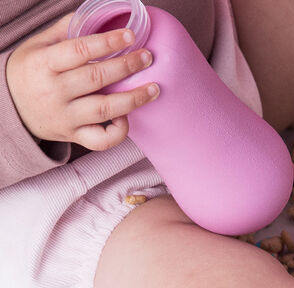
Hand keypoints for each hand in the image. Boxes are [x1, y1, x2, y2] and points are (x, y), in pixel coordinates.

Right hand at [6, 13, 158, 150]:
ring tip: (154, 89)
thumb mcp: (39, 45)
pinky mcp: (74, 136)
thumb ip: (66, 30)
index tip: (130, 36)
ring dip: (133, 99)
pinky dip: (119, 132)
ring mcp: (66, 117)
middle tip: (147, 57)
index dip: (107, 42)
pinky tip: (127, 118)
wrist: (11, 108)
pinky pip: (102, 140)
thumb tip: (98, 16)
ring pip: (104, 110)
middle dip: (126, 66)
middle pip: (97, 78)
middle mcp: (55, 92)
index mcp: (45, 63)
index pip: (80, 50)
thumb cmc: (30, 72)